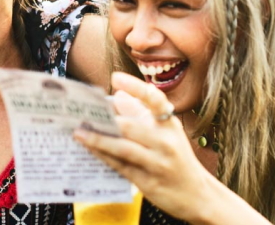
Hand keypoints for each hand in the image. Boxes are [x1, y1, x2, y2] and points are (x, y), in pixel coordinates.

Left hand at [74, 72, 214, 222]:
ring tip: (78, 131)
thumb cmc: (176, 157)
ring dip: (97, 139)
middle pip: (130, 126)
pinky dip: (103, 156)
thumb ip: (141, 113)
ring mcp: (157, 163)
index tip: (115, 78)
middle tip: (81, 111)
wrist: (196, 194)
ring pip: (122, 148)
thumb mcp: (165, 132)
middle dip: (104, 119)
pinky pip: (120, 166)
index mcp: (169, 124)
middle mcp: (166, 142)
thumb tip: (117, 95)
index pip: (155, 100)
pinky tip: (89, 149)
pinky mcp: (148, 182)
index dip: (135, 87)